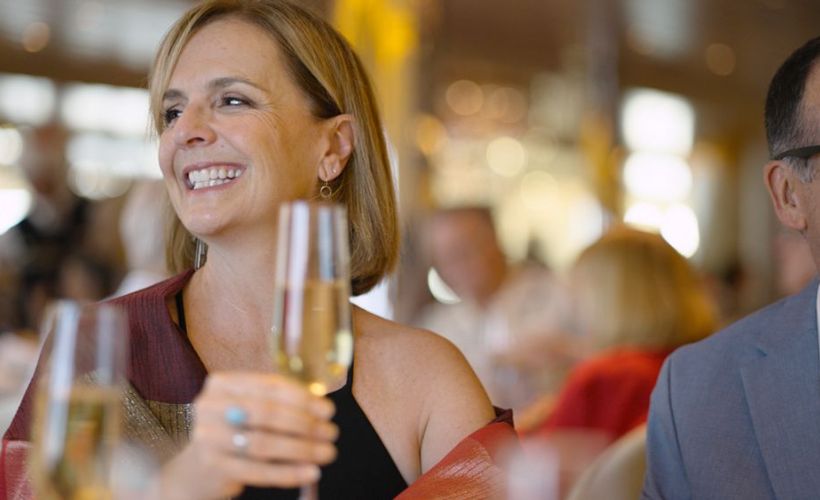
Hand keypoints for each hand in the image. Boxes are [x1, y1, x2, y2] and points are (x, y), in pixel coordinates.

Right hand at [153, 372, 337, 499]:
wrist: (197, 469)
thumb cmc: (234, 431)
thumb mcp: (250, 409)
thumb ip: (279, 403)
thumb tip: (322, 408)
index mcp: (222, 383)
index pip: (269, 386)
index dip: (303, 398)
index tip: (328, 410)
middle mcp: (210, 406)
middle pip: (267, 413)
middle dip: (305, 424)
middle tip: (331, 433)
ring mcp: (207, 437)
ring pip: (264, 443)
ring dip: (301, 449)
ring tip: (327, 453)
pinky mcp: (213, 466)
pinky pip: (258, 471)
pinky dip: (288, 472)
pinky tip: (310, 472)